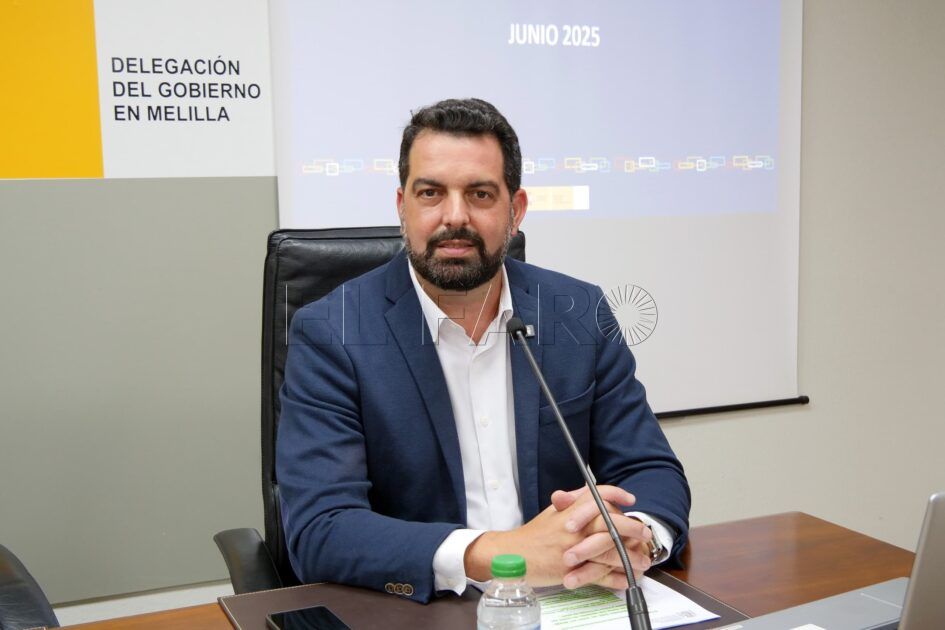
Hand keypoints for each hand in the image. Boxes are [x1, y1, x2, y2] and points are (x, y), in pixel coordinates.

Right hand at [463, 485, 635, 585]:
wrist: (513, 555)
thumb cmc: (533, 535)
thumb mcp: (553, 513)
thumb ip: (573, 503)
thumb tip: (592, 495)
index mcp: (569, 510)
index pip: (598, 495)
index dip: (617, 494)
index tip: (630, 500)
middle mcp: (574, 526)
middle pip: (611, 521)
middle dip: (632, 527)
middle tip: (644, 533)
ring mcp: (574, 548)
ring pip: (610, 549)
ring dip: (629, 555)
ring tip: (642, 560)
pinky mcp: (572, 569)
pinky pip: (600, 573)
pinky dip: (616, 578)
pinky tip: (626, 578)